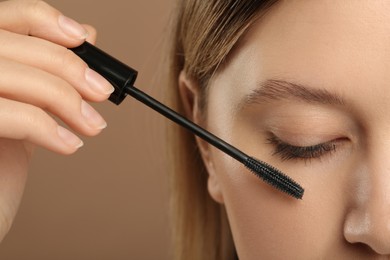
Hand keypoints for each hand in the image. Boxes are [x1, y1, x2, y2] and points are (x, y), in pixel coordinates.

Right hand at [0, 0, 113, 240]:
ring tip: (92, 126)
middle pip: (15, 44)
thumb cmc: (0, 158)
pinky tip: (69, 145)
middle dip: (69, 67)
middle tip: (101, 92)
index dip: (43, 19)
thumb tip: (86, 37)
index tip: (82, 38)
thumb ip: (47, 72)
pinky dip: (49, 129)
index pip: (2, 15)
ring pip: (15, 76)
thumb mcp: (28, 105)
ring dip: (67, 100)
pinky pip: (11, 115)